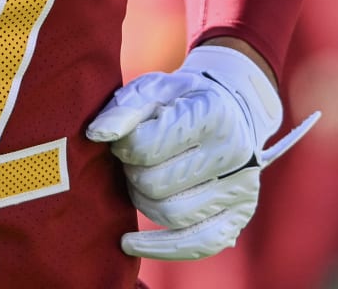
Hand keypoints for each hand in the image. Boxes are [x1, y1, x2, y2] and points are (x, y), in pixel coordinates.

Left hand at [86, 44, 317, 259]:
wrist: (233, 109)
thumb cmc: (182, 100)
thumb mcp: (152, 89)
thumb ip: (123, 109)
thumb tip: (96, 134)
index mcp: (212, 114)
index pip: (145, 146)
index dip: (122, 146)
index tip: (124, 140)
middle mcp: (234, 152)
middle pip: (155, 183)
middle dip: (132, 174)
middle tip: (133, 161)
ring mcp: (241, 187)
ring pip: (171, 215)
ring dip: (142, 201)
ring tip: (141, 182)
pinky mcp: (239, 215)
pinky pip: (199, 244)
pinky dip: (161, 248)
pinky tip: (131, 242)